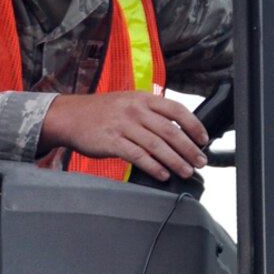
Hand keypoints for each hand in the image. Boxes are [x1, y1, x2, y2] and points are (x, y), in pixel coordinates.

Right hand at [39, 89, 209, 182]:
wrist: (69, 116)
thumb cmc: (101, 113)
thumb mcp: (128, 103)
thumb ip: (150, 113)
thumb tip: (176, 131)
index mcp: (143, 98)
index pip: (176, 109)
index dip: (194, 125)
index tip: (204, 139)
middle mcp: (135, 109)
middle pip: (170, 130)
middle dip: (189, 148)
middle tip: (200, 161)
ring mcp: (123, 125)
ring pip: (157, 145)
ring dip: (175, 161)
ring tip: (186, 171)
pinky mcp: (112, 141)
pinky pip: (138, 156)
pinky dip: (153, 167)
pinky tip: (162, 175)